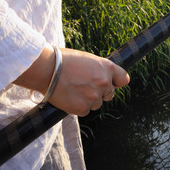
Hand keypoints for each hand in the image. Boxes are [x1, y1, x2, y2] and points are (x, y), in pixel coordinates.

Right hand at [14, 45, 129, 115]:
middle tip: (84, 86)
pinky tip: (69, 97)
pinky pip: (85, 110)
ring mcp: (94, 97)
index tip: (112, 83)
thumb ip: (100, 69)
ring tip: (73, 90)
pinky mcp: (83, 108)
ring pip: (97, 103)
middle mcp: (104, 83)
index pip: (123, 79)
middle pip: (110, 94)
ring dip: (88, 100)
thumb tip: (107, 78)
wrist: (46, 70)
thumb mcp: (88, 59)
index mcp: (107, 68)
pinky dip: (78, 106)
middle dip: (100, 92)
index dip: (116, 81)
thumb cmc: (64, 60)